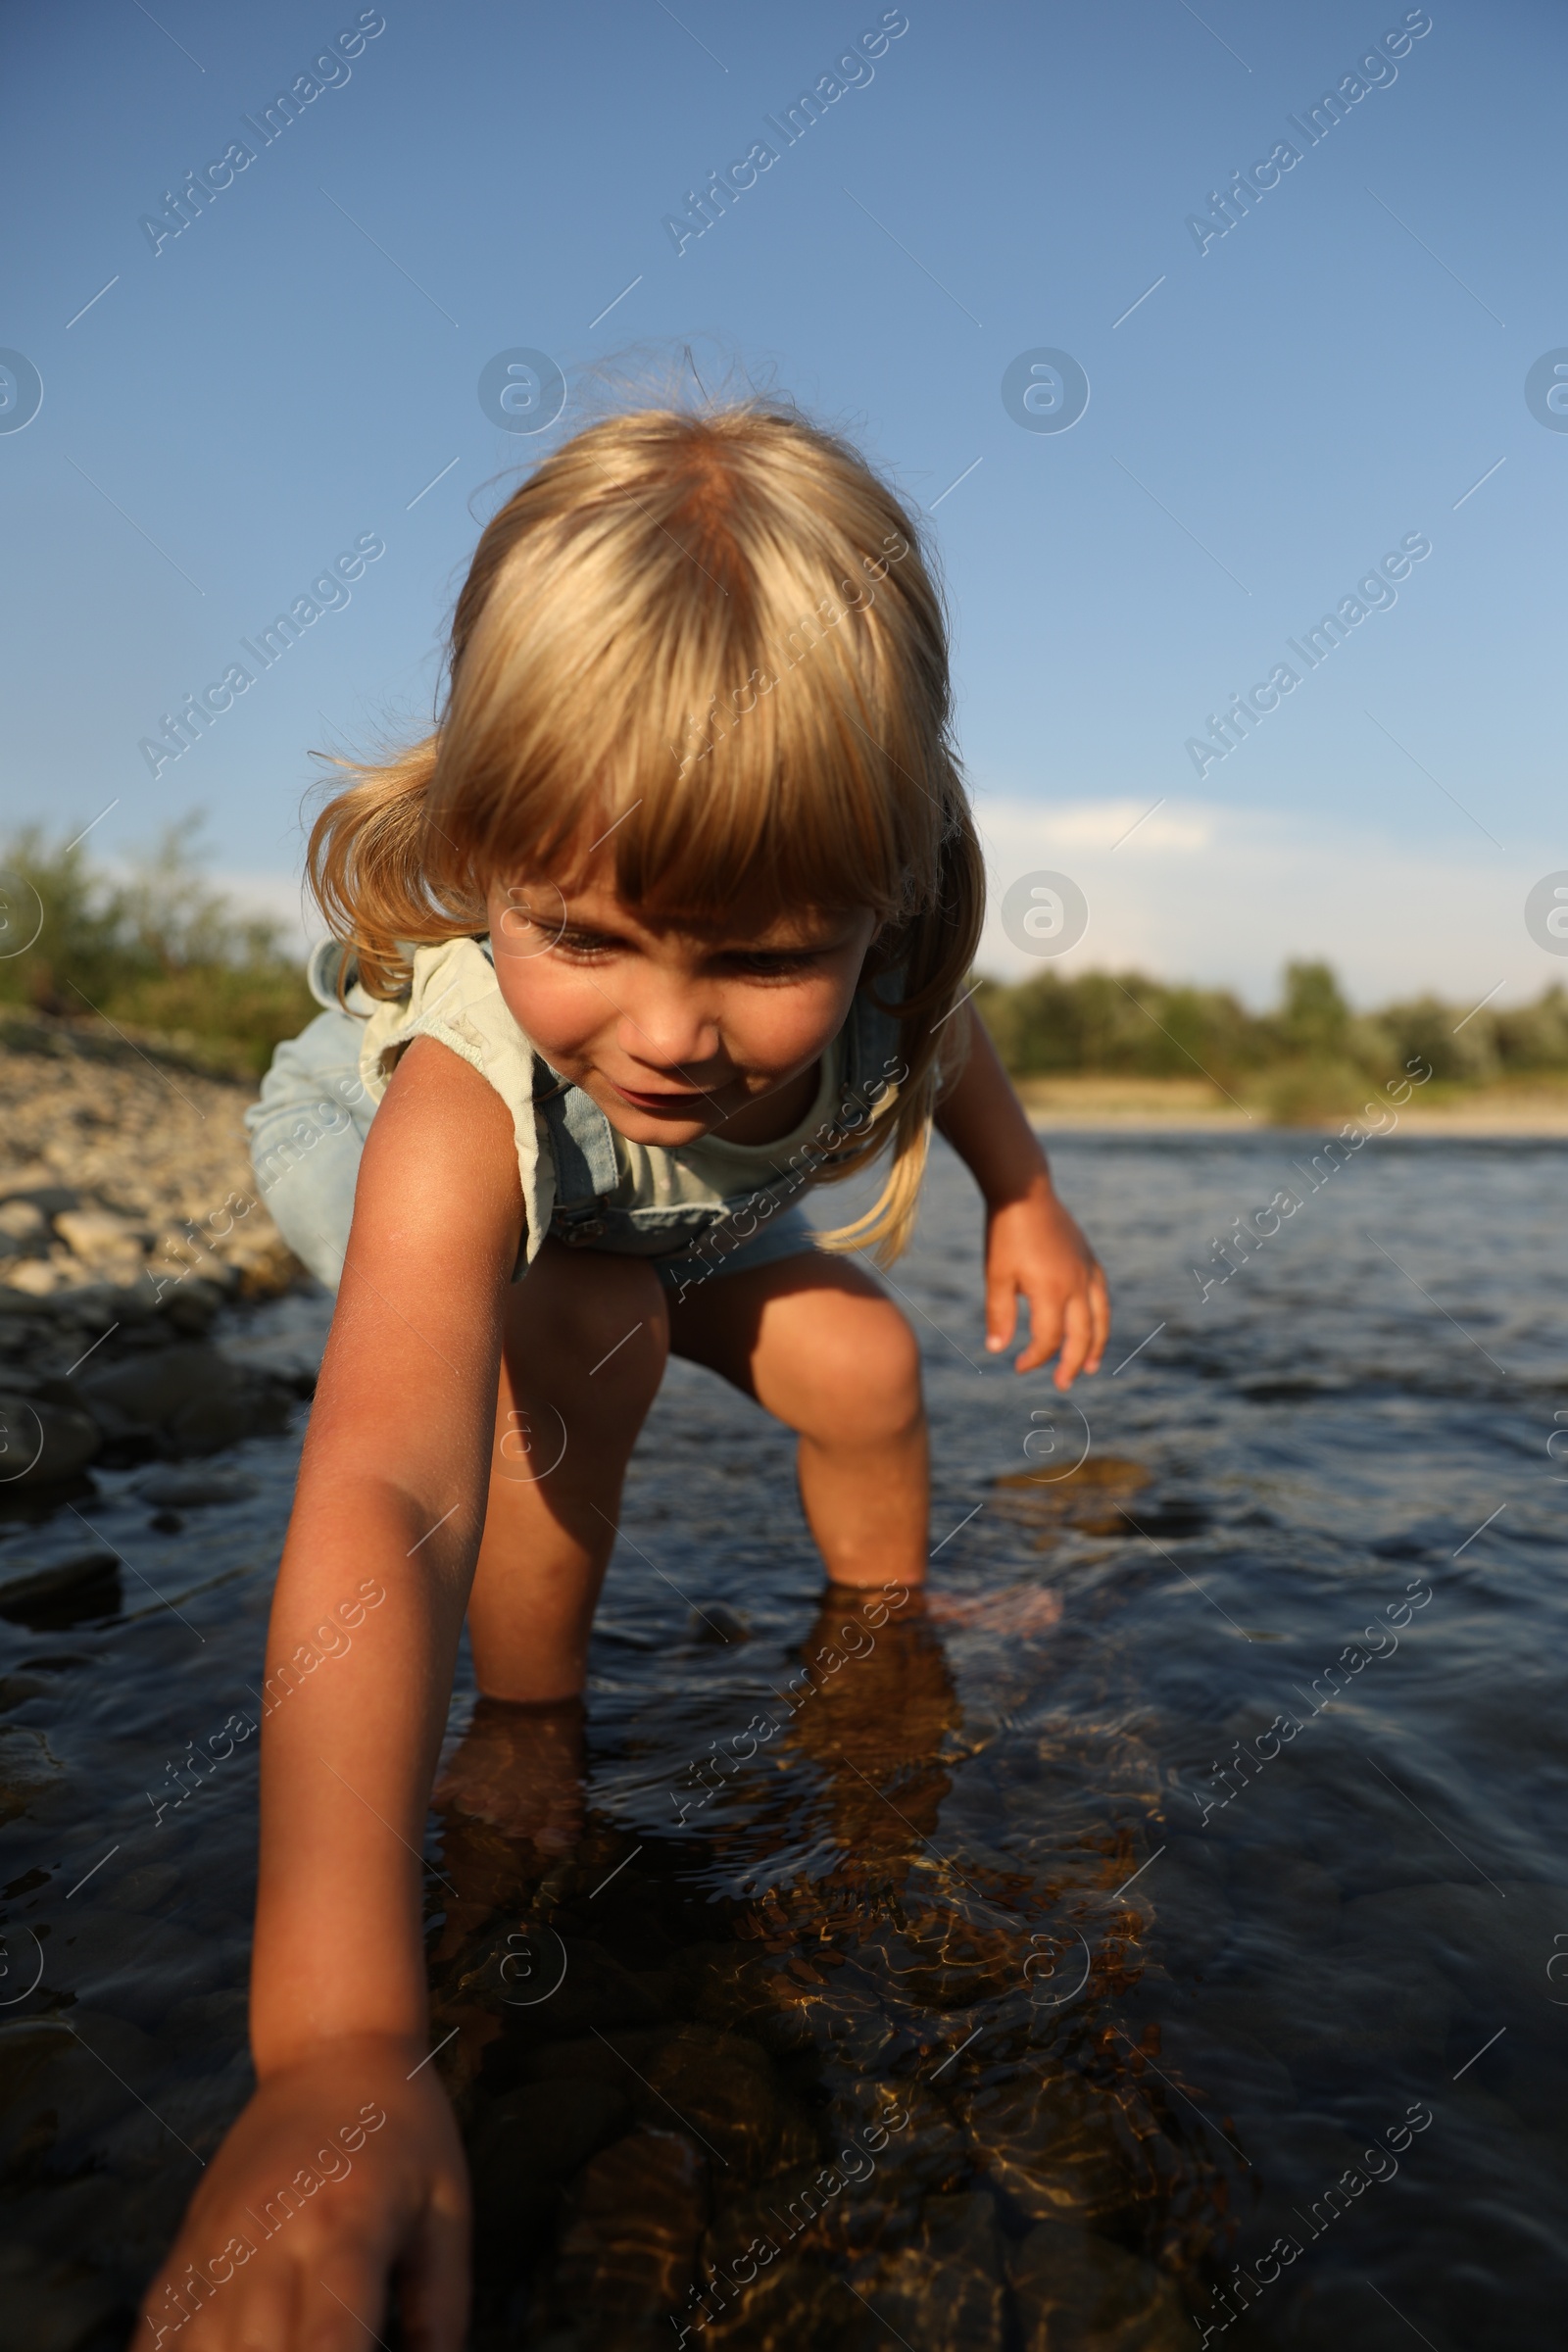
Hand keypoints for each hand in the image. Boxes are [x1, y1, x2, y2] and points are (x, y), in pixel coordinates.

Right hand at [137, 2035, 468, 2349]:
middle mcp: (270, 2238)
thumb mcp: (447, 2210)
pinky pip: (157, 2332)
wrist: (333, 2051)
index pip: (330, 2341)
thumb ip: (441, 2310)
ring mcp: (217, 2243)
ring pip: (198, 2351)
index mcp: (346, 2225)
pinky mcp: (186, 2246)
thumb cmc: (404, 2129)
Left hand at [982, 1179, 1108, 1387]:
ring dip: (1096, 1346)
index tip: (1017, 1366)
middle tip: (1062, 1384)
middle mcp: (1076, 1285)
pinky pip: (1102, 1297)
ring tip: (1090, 1368)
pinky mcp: (1089, 1260)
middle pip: (1081, 1336)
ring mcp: (1087, 1272)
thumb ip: (999, 1314)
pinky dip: (1101, 1318)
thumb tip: (998, 1350)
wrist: (1024, 1191)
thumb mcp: (996, 1275)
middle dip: (1072, 1364)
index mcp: (1051, 1291)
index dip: (1034, 1358)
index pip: (1048, 1339)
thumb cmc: (1005, 1233)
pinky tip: (1094, 1328)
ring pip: (1100, 1319)